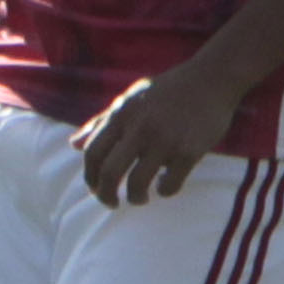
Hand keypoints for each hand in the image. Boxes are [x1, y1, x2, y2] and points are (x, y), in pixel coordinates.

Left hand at [74, 59, 238, 208]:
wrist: (210, 80)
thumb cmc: (166, 91)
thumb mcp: (129, 99)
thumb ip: (101, 122)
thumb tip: (74, 145)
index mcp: (121, 116)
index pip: (92, 153)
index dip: (90, 177)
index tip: (95, 188)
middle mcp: (139, 129)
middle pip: (109, 172)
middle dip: (105, 195)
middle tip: (111, 204)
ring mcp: (165, 140)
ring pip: (138, 183)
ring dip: (135, 198)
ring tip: (140, 198)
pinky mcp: (190, 151)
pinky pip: (170, 184)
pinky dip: (164, 191)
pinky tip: (165, 187)